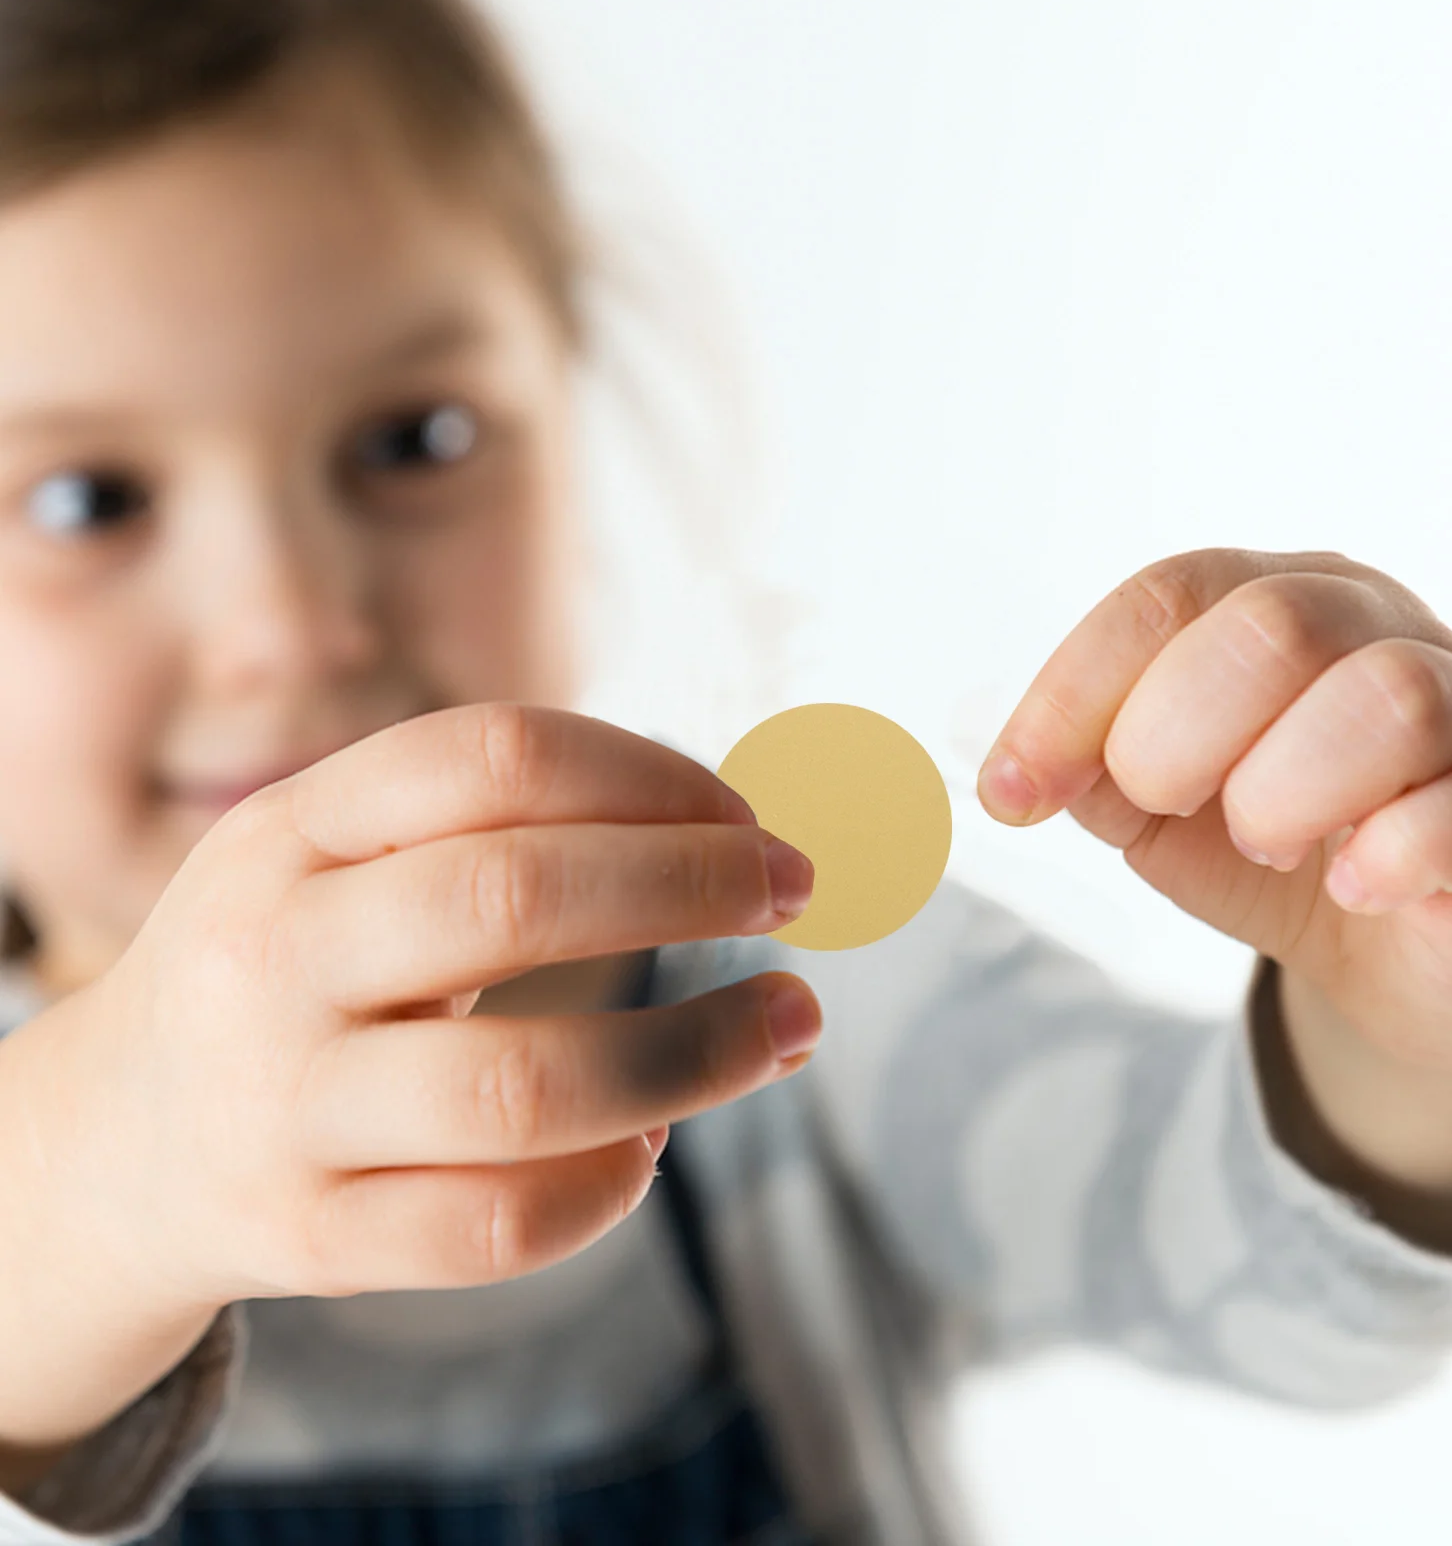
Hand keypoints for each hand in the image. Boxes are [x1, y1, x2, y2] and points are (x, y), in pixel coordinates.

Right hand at [42, 703, 818, 1312]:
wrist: (114, 1145)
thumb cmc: (289, 967)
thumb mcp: (336, 858)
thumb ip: (498, 831)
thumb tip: (730, 833)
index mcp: (291, 830)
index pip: (495, 758)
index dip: (650, 772)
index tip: (746, 811)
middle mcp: (274, 956)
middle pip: (513, 896)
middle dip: (691, 884)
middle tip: (794, 889)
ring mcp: (283, 1107)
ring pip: (524, 1085)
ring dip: (697, 1051)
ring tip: (788, 1023)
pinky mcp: (309, 1237)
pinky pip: (489, 1227)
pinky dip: (604, 1189)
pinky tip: (647, 1146)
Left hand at [977, 549, 1451, 1250]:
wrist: (1393, 955)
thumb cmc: (1269, 850)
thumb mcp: (1153, 806)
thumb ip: (1085, 767)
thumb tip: (993, 757)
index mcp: (1271, 602)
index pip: (1164, 599)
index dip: (1072, 695)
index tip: (1012, 792)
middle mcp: (1374, 630)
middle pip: (1267, 627)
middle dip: (1175, 736)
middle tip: (1167, 805)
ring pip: (1387, 699)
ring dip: (1286, 789)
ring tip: (1267, 842)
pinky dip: (1392, 853)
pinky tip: (1352, 885)